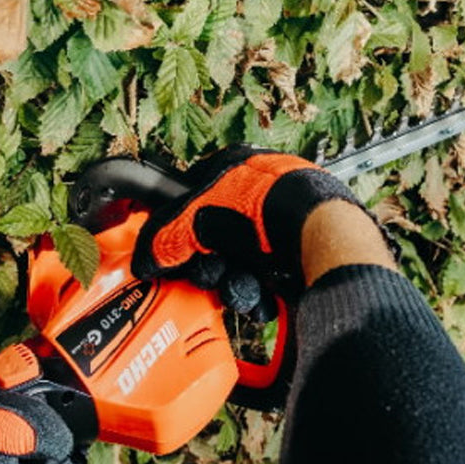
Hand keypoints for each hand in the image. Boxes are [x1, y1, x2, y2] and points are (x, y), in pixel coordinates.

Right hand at [131, 145, 363, 301]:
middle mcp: (264, 191)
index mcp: (239, 167)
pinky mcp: (303, 252)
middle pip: (221, 238)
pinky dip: (263, 291)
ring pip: (246, 262)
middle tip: (210, 275)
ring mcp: (286, 223)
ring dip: (236, 283)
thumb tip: (146, 258)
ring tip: (240, 288)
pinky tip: (262, 296)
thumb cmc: (265, 206)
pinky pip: (271, 278)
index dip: (182, 228)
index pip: (196, 196)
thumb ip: (166, 237)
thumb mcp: (197, 217)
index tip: (174, 254)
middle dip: (213, 265)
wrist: (318, 233)